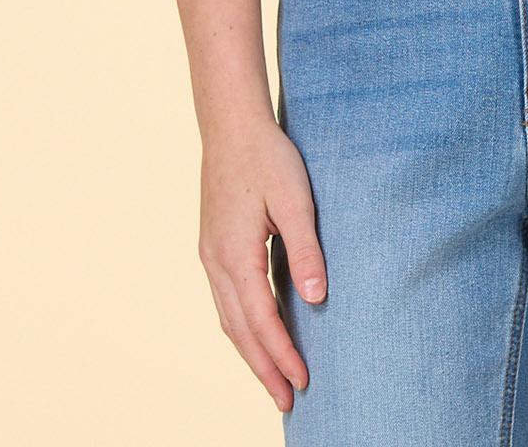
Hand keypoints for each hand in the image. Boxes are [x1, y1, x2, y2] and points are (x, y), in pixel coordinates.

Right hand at [198, 116, 327, 414]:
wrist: (231, 124)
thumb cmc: (268, 157)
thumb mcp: (295, 199)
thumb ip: (305, 249)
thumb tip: (316, 298)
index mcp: (235, 254)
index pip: (261, 320)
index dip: (282, 354)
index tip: (302, 382)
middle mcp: (216, 262)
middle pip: (239, 330)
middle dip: (263, 368)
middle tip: (287, 402)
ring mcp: (210, 256)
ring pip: (229, 319)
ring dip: (251, 352)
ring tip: (273, 378)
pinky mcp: (213, 247)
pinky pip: (226, 301)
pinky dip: (242, 327)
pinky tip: (257, 333)